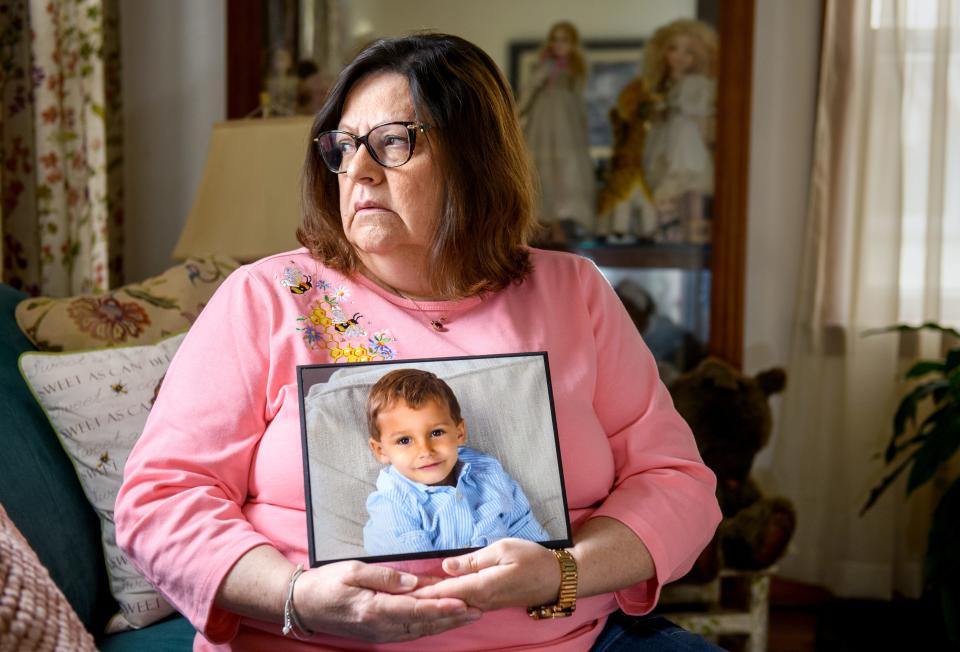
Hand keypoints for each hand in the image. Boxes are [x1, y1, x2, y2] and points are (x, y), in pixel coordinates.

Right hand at [294, 561, 481, 642]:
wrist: (303, 605)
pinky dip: (429, 626)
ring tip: (468, 614)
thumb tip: (411, 582)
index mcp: (374, 608)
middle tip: (479, 609)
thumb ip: (384, 576)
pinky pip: (409, 632)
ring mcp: (379, 632)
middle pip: (424, 623)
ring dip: (445, 623)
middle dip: (452, 617)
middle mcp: (380, 625)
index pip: (416, 609)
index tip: (464, 603)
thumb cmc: (325, 584)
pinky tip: (442, 620)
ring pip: (419, 630)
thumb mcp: (352, 570)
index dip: (442, 607)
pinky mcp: (378, 632)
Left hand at [410, 538, 561, 611]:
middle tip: (394, 597)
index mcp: (482, 586)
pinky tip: (434, 600)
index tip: (399, 593)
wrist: (557, 578)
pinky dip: (446, 602)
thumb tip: (445, 566)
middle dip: (420, 599)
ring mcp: (485, 604)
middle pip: (444, 601)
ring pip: (452, 604)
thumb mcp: (502, 549)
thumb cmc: (532, 558)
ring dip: (431, 601)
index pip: (444, 591)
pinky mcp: (490, 603)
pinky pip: (463, 604)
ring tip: (407, 599)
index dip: (420, 591)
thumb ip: (472, 560)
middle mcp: (481, 600)